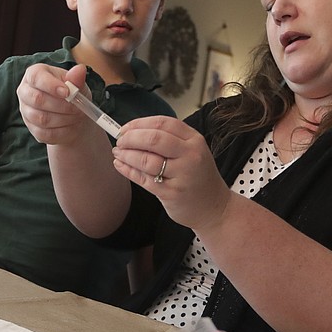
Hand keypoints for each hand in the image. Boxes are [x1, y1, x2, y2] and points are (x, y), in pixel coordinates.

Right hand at [17, 63, 92, 144]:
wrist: (73, 113)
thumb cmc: (72, 93)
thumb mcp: (77, 84)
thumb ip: (77, 78)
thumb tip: (80, 70)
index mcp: (34, 74)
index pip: (36, 77)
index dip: (51, 85)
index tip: (68, 92)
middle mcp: (25, 91)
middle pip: (37, 99)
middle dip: (61, 105)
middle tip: (78, 107)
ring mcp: (26, 111)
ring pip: (41, 118)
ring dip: (64, 118)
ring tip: (76, 115)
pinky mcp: (31, 128)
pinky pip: (45, 133)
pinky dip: (61, 130)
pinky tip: (70, 125)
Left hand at [111, 116, 232, 232]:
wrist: (213, 207)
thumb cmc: (196, 177)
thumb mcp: (191, 152)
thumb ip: (167, 141)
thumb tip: (132, 132)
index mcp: (194, 140)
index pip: (163, 124)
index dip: (139, 124)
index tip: (125, 129)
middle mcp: (190, 155)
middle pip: (153, 139)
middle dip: (130, 138)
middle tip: (119, 141)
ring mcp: (182, 175)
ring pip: (146, 160)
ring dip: (126, 155)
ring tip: (117, 153)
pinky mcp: (172, 193)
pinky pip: (144, 179)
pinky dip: (128, 170)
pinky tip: (120, 165)